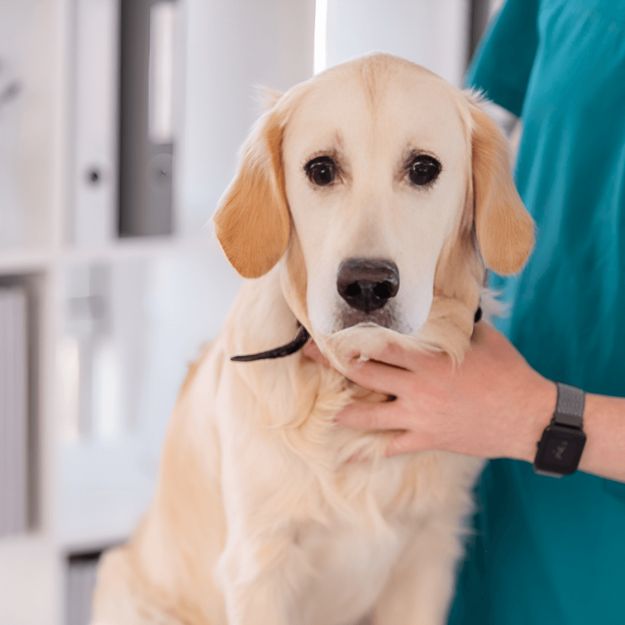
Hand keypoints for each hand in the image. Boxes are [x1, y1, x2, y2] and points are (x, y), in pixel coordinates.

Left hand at [304, 324, 555, 460]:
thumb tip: (440, 302)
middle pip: (363, 374)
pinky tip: (348, 457)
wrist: (529, 417)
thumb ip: (455, 323)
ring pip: (369, 414)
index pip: (378, 344)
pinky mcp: (427, 439)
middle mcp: (416, 387)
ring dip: (342, 410)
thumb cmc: (508, 371)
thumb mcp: (482, 338)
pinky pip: (391, 447)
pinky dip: (368, 453)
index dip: (349, 336)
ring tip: (322, 408)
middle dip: (332, 365)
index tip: (328, 330)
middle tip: (309, 356)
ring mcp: (419, 416)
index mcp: (427, 359)